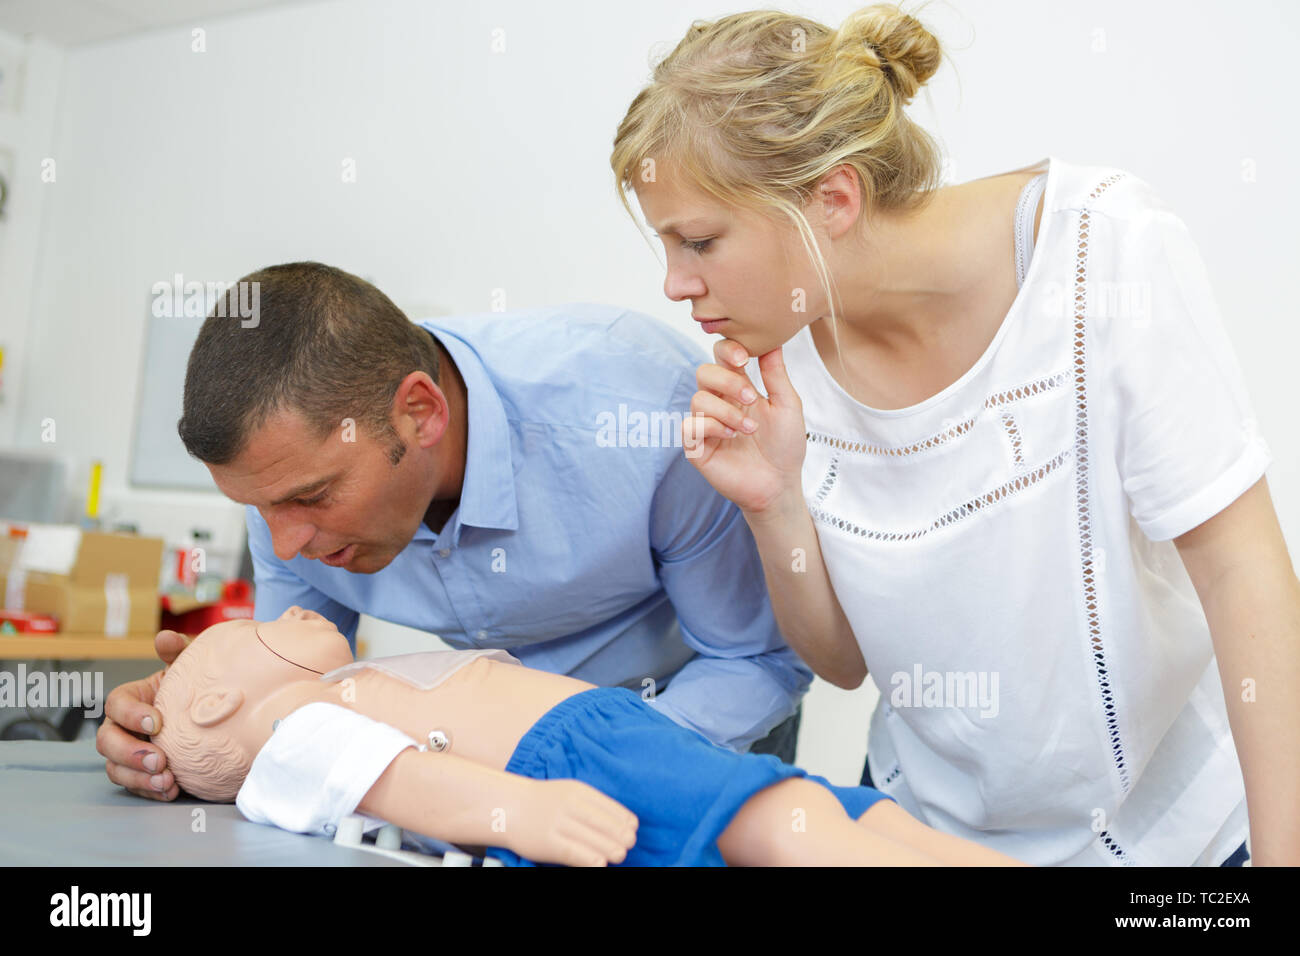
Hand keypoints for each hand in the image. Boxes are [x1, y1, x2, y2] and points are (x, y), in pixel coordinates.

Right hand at [96, 628, 191, 801]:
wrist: (211, 718)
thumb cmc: (195, 688)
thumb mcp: (189, 669)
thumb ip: (178, 652)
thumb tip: (166, 637)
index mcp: (131, 699)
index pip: (115, 704)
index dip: (130, 713)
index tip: (157, 721)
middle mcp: (123, 727)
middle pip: (107, 742)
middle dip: (129, 753)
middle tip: (159, 760)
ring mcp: (129, 753)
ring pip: (116, 769)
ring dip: (139, 778)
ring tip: (167, 782)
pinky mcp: (141, 774)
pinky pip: (136, 787)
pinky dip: (151, 792)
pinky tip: (171, 792)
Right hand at [510, 778, 638, 865]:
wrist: (506, 807)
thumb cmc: (544, 803)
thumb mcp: (568, 793)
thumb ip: (592, 805)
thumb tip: (623, 824)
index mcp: (576, 791)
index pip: (606, 805)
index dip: (622, 818)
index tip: (633, 828)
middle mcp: (567, 805)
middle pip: (599, 821)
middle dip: (618, 834)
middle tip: (630, 843)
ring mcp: (555, 823)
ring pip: (587, 837)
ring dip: (607, 848)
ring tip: (620, 855)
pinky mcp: (546, 842)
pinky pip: (571, 851)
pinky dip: (588, 859)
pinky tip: (600, 864)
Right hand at [684, 339, 807, 515]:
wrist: (780, 484)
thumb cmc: (785, 445)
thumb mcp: (787, 404)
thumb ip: (776, 373)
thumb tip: (772, 340)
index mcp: (738, 388)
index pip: (721, 357)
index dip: (727, 350)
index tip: (744, 358)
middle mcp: (719, 402)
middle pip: (703, 372)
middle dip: (727, 381)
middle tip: (751, 397)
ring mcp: (706, 424)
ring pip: (698, 399)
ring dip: (727, 411)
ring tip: (749, 428)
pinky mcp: (697, 447)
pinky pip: (690, 426)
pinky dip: (712, 427)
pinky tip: (732, 436)